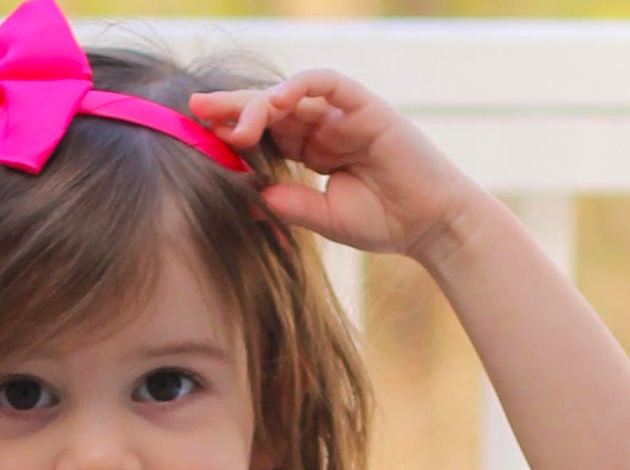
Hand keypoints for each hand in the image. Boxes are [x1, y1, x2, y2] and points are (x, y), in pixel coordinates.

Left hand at [191, 72, 484, 264]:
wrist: (433, 226)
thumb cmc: (386, 224)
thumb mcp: (327, 218)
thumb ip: (291, 204)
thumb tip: (249, 195)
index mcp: (313, 150)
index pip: (266, 131)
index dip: (233, 130)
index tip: (199, 133)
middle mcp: (324, 126)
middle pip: (270, 106)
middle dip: (233, 107)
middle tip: (196, 111)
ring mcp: (343, 113)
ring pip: (292, 94)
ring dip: (259, 104)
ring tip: (234, 123)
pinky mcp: (364, 105)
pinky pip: (326, 82)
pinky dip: (300, 85)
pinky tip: (277, 100)